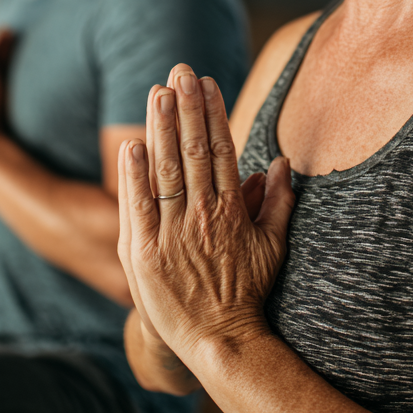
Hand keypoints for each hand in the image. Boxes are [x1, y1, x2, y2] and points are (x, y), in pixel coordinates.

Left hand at [117, 64, 294, 370]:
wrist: (220, 342)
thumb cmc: (247, 292)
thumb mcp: (273, 246)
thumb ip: (278, 201)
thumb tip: (281, 162)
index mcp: (231, 209)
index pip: (221, 149)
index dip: (213, 113)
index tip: (206, 82)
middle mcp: (203, 215)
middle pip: (193, 151)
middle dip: (187, 108)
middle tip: (180, 71)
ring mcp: (173, 233)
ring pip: (166, 171)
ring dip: (161, 129)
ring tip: (158, 92)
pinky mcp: (145, 253)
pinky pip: (139, 208)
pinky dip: (134, 177)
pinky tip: (131, 146)